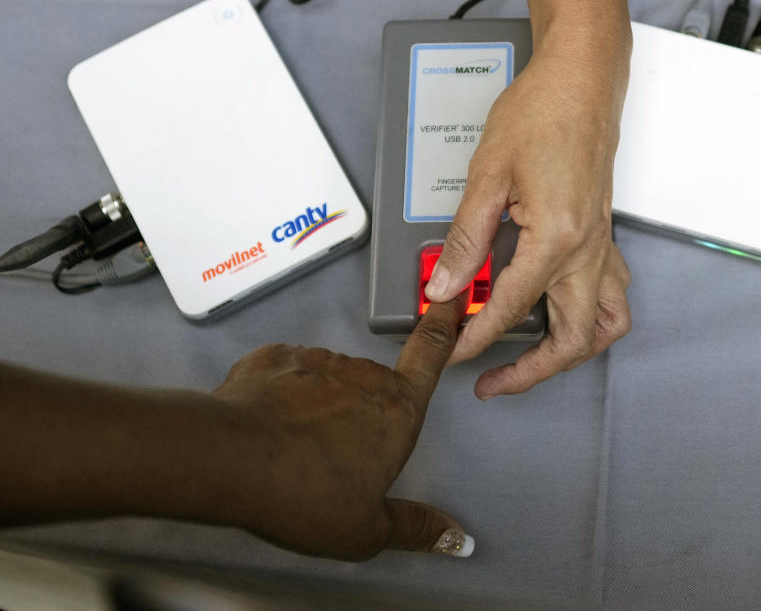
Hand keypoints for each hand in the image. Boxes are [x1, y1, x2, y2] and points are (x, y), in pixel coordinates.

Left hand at [212, 293, 471, 560]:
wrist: (229, 459)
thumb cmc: (304, 493)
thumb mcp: (366, 531)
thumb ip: (415, 527)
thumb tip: (453, 536)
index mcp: (398, 410)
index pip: (430, 355)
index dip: (443, 325)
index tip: (448, 301)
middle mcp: (363, 376)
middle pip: (372, 387)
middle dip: (358, 414)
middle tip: (332, 458)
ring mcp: (316, 360)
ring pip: (327, 381)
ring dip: (318, 405)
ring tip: (293, 448)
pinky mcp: (273, 358)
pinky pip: (286, 374)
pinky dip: (281, 396)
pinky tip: (267, 428)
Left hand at [423, 23, 632, 398]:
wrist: (582, 81)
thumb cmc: (541, 114)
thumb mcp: (488, 176)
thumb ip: (466, 240)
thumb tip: (447, 287)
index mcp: (558, 240)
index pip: (511, 308)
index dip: (476, 338)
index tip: (454, 354)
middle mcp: (589, 252)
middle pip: (572, 340)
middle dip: (531, 373)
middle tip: (492, 381)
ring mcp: (601, 247)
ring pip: (604, 326)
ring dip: (570, 353)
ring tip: (532, 361)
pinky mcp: (602, 236)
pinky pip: (610, 296)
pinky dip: (588, 320)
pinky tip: (556, 313)